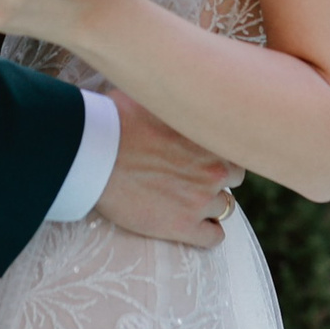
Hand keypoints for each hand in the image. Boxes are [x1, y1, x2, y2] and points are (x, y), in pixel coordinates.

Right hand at [92, 90, 238, 248]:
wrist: (95, 156)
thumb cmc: (115, 120)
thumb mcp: (148, 96)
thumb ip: (169, 101)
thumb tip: (164, 91)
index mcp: (208, 135)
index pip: (233, 145)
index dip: (216, 151)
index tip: (200, 153)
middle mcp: (213, 168)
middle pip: (234, 178)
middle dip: (215, 177)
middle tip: (192, 177)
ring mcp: (200, 199)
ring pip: (225, 208)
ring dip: (209, 205)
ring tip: (188, 202)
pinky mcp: (183, 226)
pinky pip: (214, 237)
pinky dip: (207, 233)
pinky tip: (192, 227)